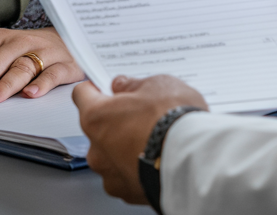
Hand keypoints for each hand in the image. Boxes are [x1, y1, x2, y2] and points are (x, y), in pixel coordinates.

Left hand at [0, 27, 82, 102]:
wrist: (72, 39)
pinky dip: (41, 84)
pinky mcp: (65, 64)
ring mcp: (44, 52)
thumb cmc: (28, 51)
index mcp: (0, 38)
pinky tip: (30, 94)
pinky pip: (53, 73)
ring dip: (5, 84)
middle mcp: (21, 42)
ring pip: (22, 67)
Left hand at [73, 75, 208, 204]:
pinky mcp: (126, 192)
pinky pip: (125, 174)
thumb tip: (124, 86)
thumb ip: (133, 86)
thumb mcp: (157, 85)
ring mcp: (109, 174)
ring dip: (125, 147)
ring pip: (111, 155)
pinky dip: (136, 167)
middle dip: (116, 121)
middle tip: (141, 115)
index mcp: (96, 117)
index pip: (82, 95)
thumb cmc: (173, 120)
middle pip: (98, 128)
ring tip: (153, 140)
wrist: (193, 159)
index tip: (104, 88)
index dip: (95, 89)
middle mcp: (96, 149)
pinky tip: (156, 158)